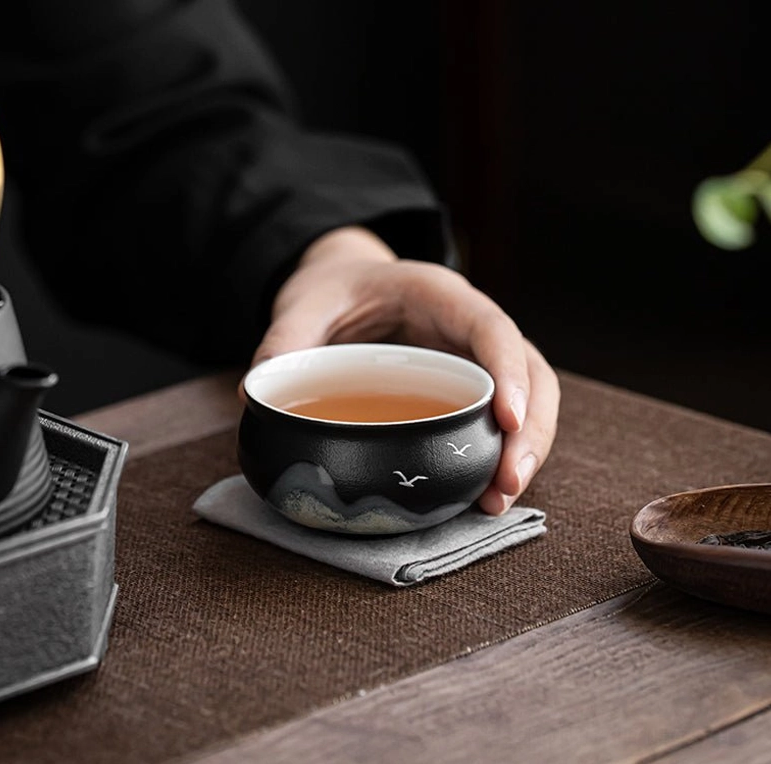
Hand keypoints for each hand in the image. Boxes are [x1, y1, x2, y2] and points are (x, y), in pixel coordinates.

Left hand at [244, 226, 559, 514]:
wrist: (346, 285)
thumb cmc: (336, 288)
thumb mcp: (306, 301)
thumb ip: (285, 338)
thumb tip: (255, 392)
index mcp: (440, 295)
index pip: (492, 329)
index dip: (509, 373)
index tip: (506, 421)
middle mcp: (470, 326)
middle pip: (531, 371)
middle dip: (530, 429)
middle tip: (506, 484)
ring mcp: (475, 358)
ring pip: (530, 398)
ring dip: (525, 450)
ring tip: (497, 501)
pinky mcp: (468, 386)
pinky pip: (501, 418)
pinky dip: (500, 455)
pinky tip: (484, 495)